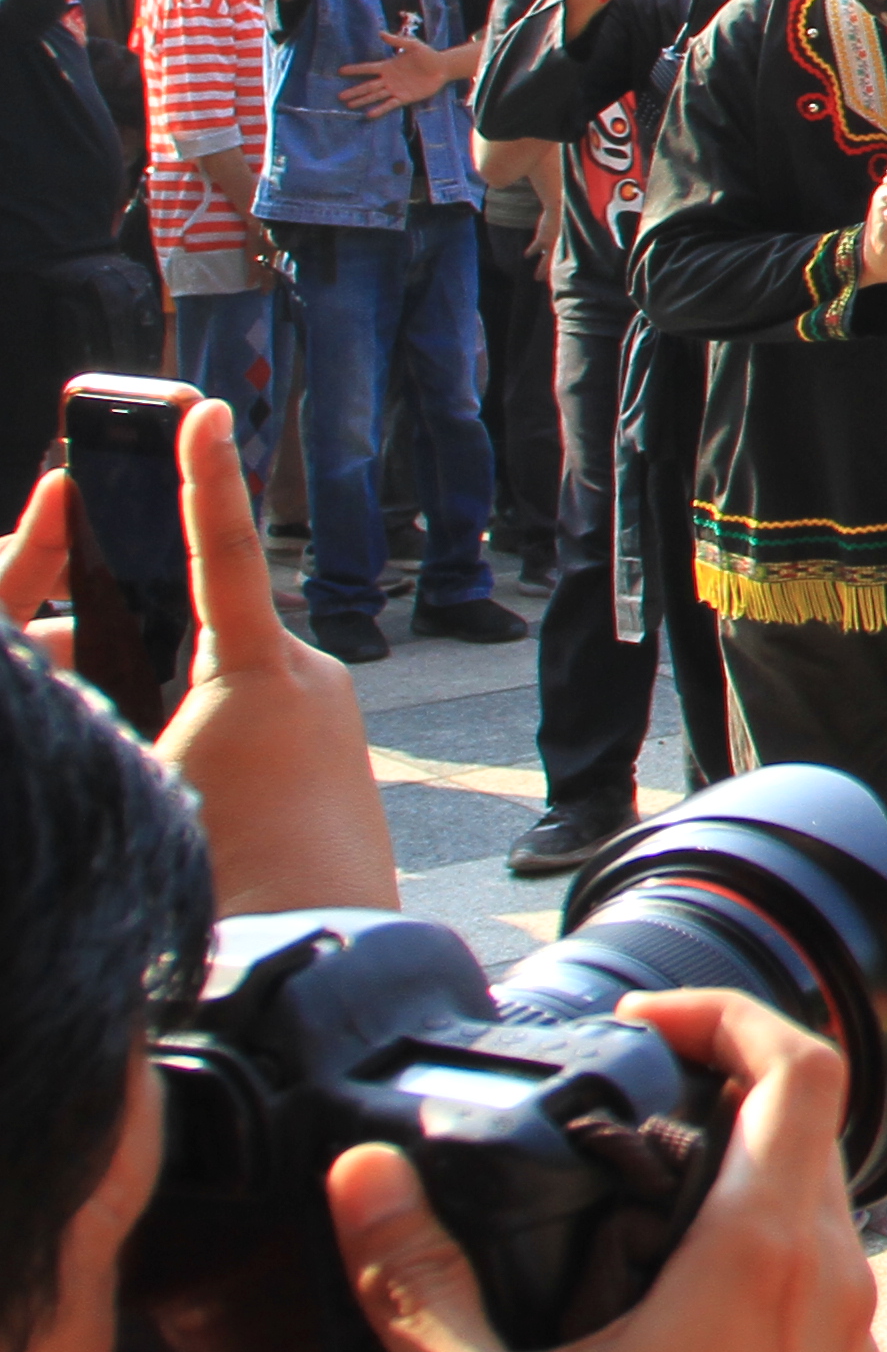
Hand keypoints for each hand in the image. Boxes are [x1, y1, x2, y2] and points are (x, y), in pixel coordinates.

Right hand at [3, 392, 393, 913]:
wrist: (319, 941)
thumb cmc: (222, 869)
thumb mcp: (142, 781)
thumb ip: (120, 714)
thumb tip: (80, 667)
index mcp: (254, 673)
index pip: (217, 552)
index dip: (202, 479)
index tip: (205, 411)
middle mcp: (304, 675)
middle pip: (199, 630)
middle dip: (136, 648)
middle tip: (92, 693)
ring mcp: (330, 708)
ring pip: (225, 678)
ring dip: (171, 704)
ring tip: (153, 783)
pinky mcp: (340, 744)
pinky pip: (264, 715)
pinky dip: (215, 735)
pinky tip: (196, 796)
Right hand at [338, 39, 458, 112]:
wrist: (443, 68)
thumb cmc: (427, 55)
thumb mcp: (413, 45)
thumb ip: (397, 40)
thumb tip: (381, 33)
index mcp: (388, 66)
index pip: (367, 68)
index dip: (354, 70)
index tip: (340, 71)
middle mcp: (388, 79)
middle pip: (367, 86)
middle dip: (354, 91)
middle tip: (340, 96)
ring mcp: (395, 89)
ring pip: (375, 96)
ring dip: (362, 101)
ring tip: (349, 105)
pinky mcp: (404, 98)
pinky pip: (389, 104)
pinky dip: (380, 109)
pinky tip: (369, 114)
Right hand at [338, 990, 878, 1351]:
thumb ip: (417, 1284)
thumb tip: (365, 1175)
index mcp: (762, 1259)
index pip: (800, 1065)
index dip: (731, 1010)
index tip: (646, 1015)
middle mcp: (829, 1285)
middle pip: (811, 1121)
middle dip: (729, 1073)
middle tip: (630, 1075)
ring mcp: (849, 1343)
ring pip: (822, 1199)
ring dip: (747, 1160)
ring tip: (638, 1170)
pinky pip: (819, 1275)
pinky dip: (762, 1237)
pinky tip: (672, 1281)